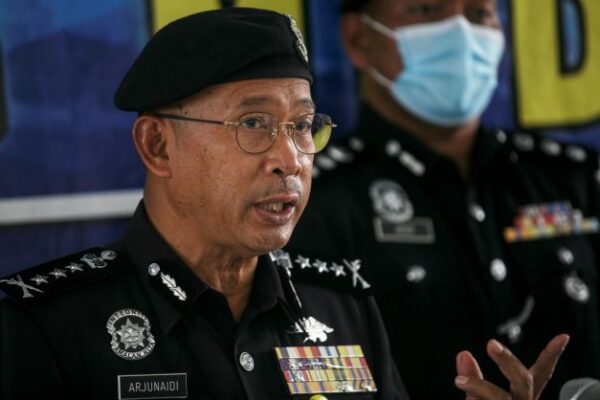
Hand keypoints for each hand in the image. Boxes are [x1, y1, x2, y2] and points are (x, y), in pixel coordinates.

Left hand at [454, 334, 569, 399]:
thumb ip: (473, 380)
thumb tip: (463, 352)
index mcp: (522, 399)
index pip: (540, 374)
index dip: (552, 355)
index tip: (564, 335)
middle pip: (524, 381)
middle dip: (507, 361)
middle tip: (489, 343)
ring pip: (501, 399)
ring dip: (480, 386)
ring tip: (458, 379)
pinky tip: (467, 396)